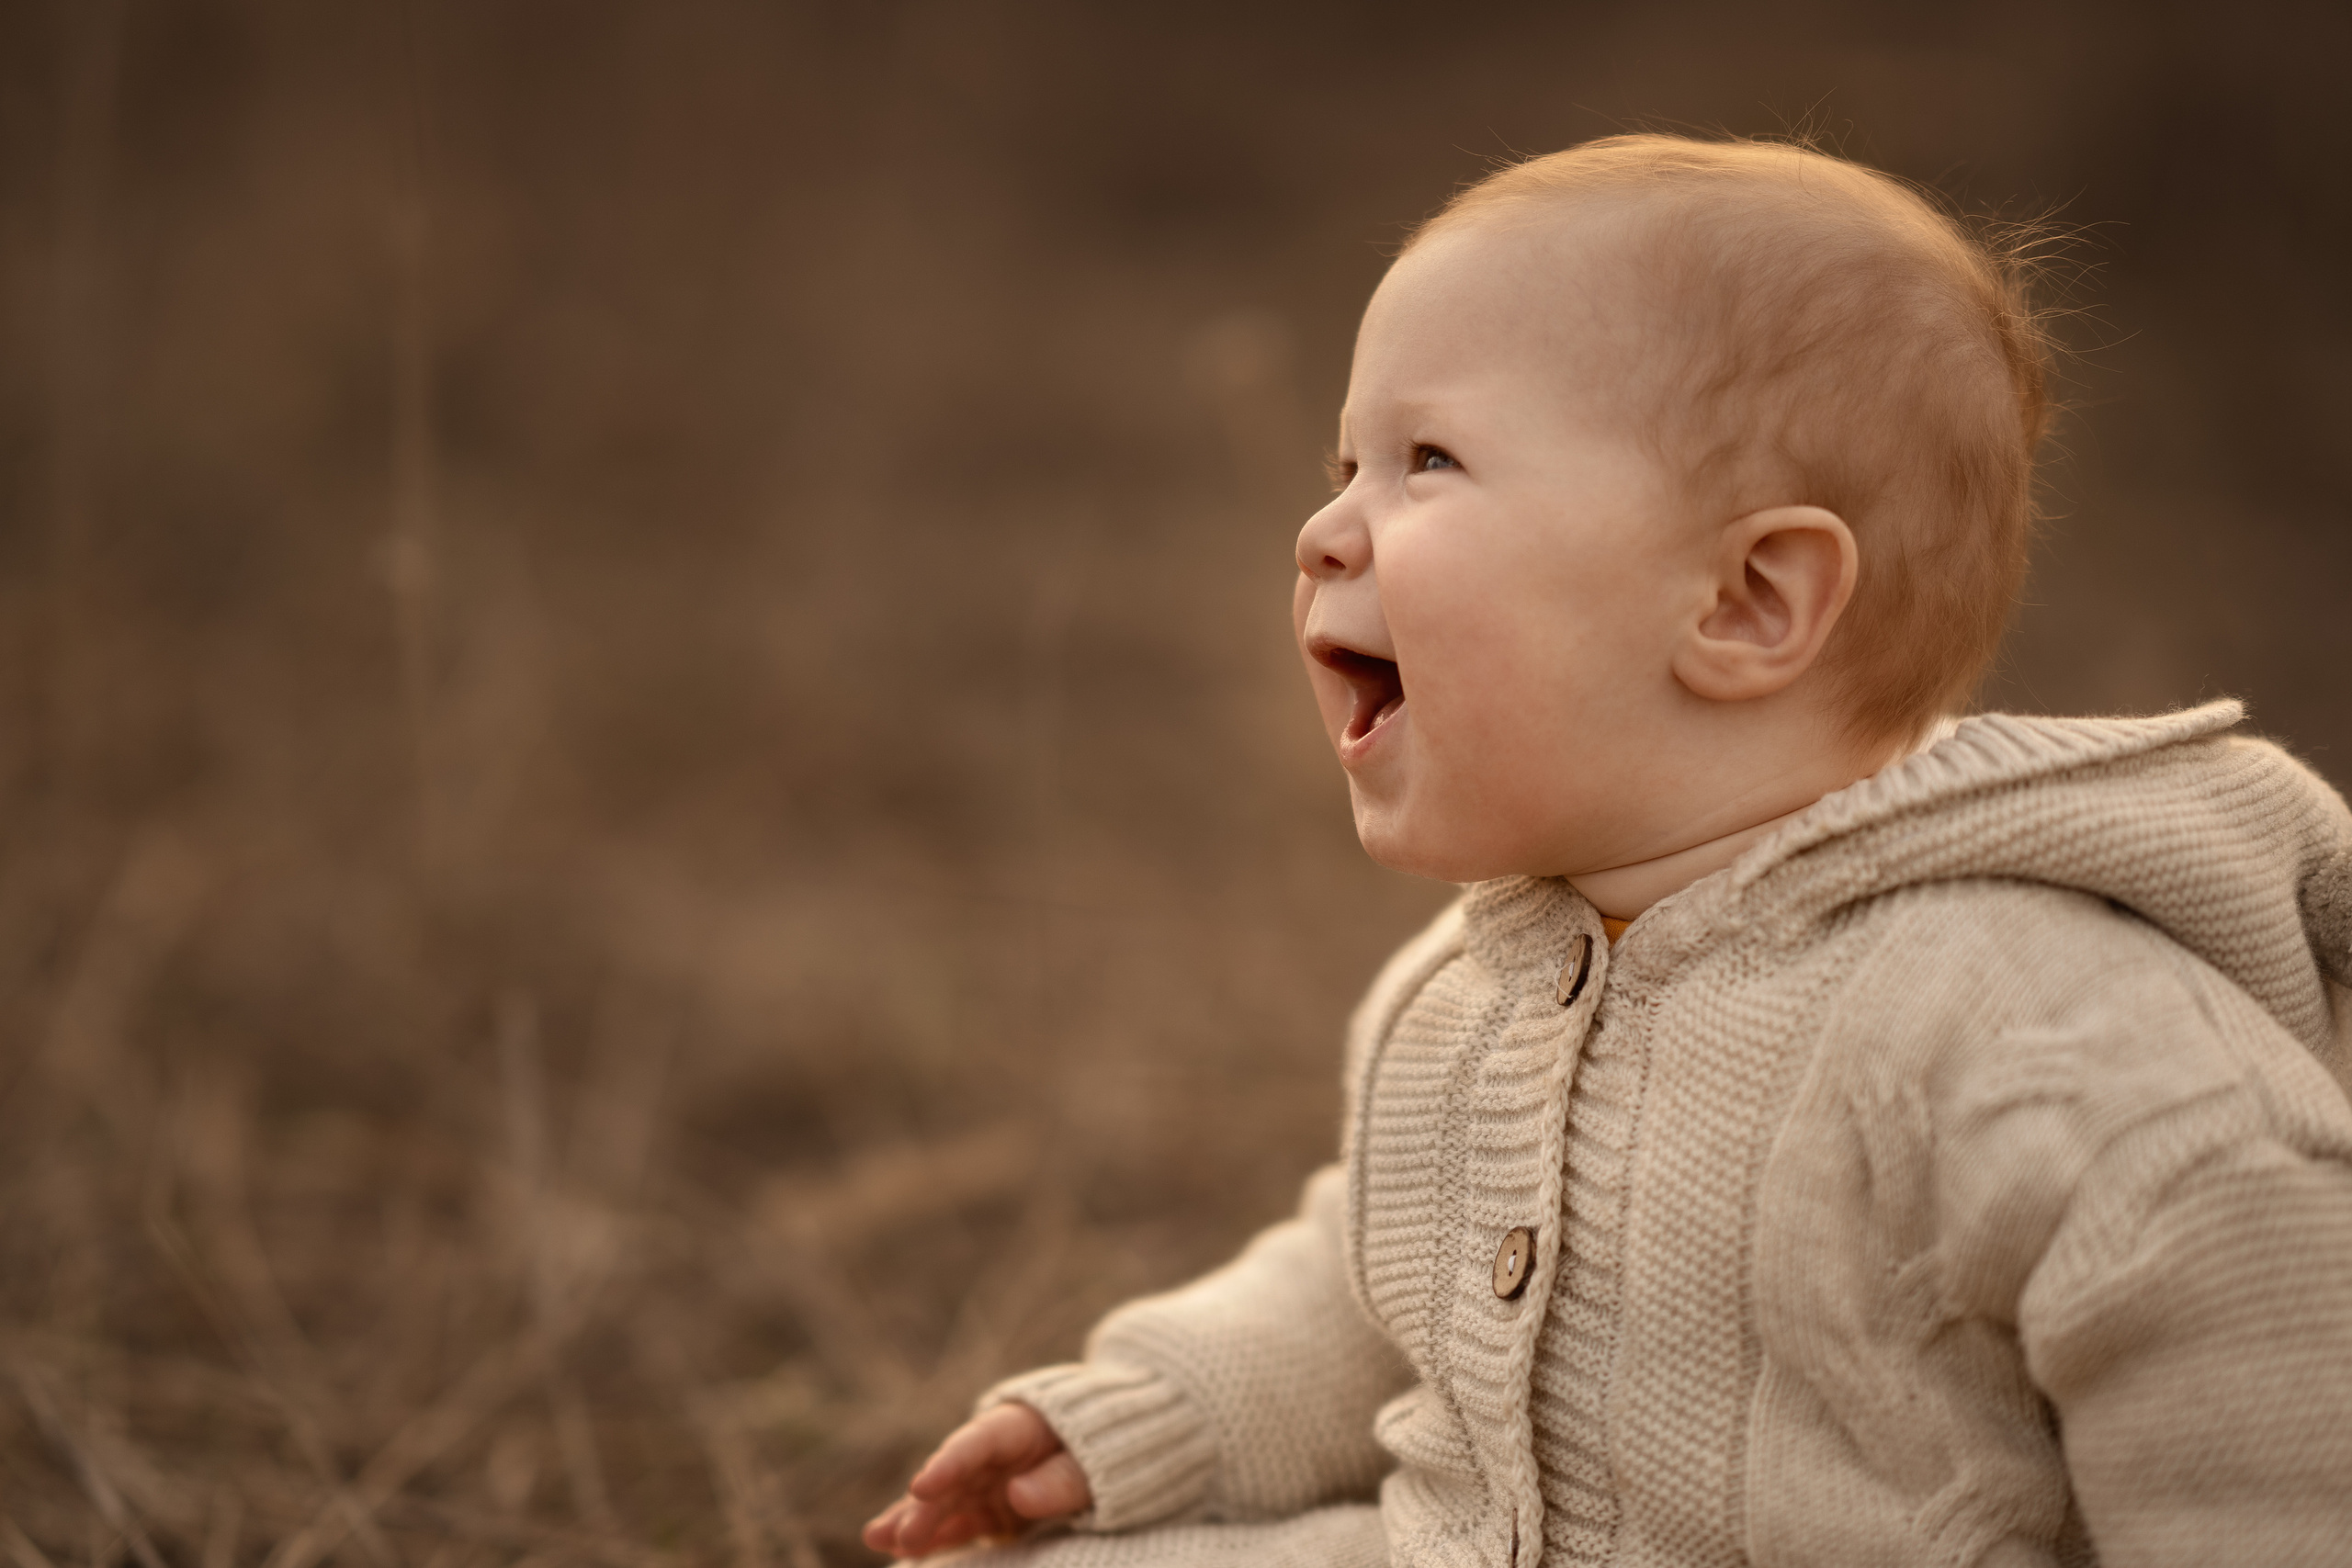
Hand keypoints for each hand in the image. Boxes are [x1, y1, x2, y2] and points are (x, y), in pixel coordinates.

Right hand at [862, 1402, 1091, 1558]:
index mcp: (1016, 1426)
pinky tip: (903, 1554)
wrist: (1113, 1447)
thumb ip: (1061, 1479)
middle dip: (924, 1507)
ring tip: (877, 1540)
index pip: (976, 1443)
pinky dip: (934, 1540)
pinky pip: (957, 1527)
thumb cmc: (1107, 1448)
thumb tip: (1018, 1496)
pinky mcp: (990, 1513)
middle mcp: (992, 1456)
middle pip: (953, 1479)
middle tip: (898, 1535)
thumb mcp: (1099, 1462)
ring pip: (945, 1504)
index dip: (949, 1464)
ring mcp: (988, 1485)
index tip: (922, 1486)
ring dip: (914, 1523)